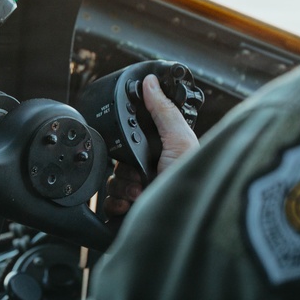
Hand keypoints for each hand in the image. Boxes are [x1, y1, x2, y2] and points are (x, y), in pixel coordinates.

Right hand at [103, 74, 199, 218]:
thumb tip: (150, 82)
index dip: (129, 141)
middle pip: (119, 160)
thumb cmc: (191, 181)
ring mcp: (139, 194)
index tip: (133, 144)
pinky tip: (132, 203)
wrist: (182, 217)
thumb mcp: (180, 139)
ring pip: (112, 181)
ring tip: (140, 191)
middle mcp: (151, 174)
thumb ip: (164, 110)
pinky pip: (108, 202)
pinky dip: (116, 202)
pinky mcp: (129, 211)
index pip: (134, 141)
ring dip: (123, 186)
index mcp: (163, 155)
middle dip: (126, 167)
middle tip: (142, 173)